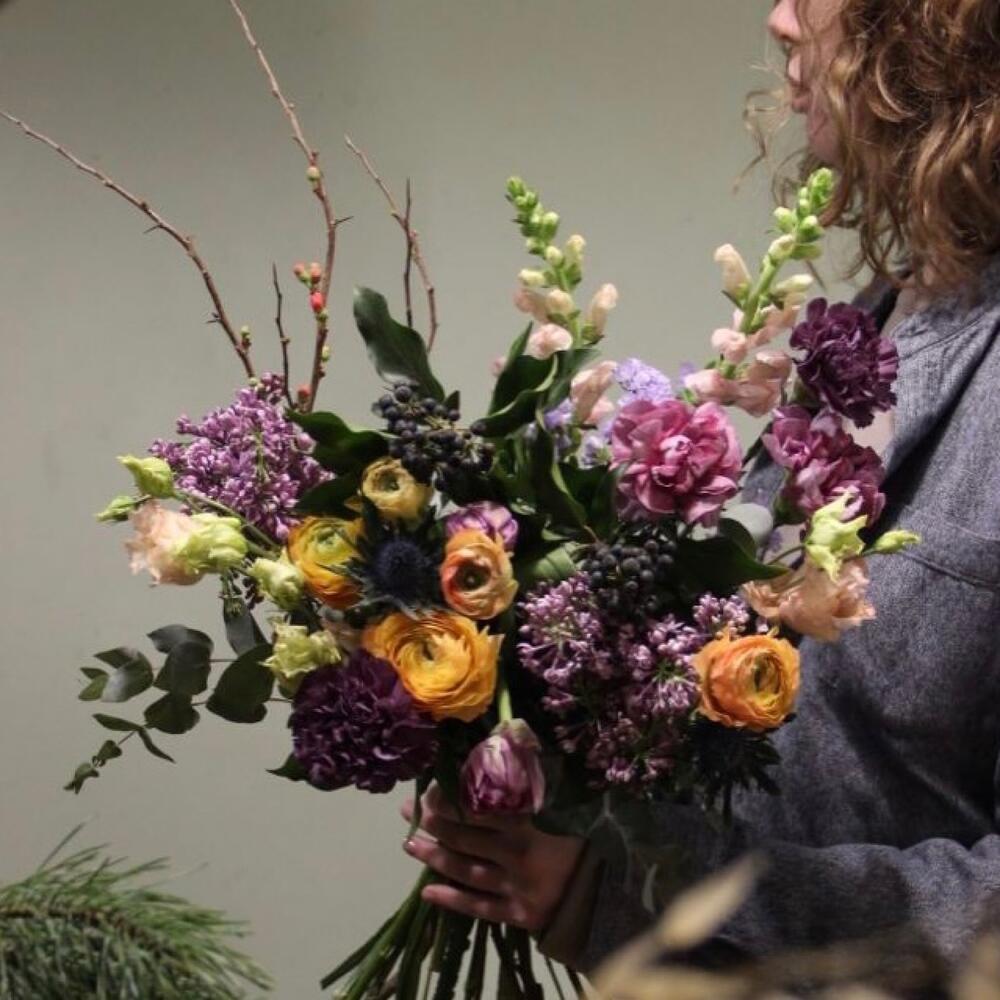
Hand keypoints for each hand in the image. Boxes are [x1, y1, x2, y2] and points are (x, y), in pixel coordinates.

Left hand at [401, 784, 584, 932]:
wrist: (600, 898)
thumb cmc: (578, 848)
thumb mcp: (560, 816)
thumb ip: (528, 798)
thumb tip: (502, 761)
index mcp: (527, 829)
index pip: (481, 810)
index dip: (452, 800)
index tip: (429, 790)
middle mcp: (515, 858)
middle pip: (466, 838)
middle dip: (434, 823)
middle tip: (408, 812)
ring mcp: (513, 888)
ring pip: (466, 871)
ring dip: (434, 857)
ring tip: (409, 845)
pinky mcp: (514, 915)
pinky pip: (477, 908)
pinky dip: (451, 899)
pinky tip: (426, 890)